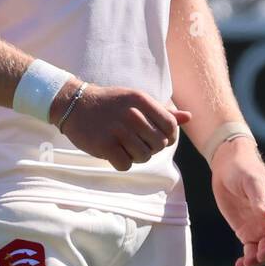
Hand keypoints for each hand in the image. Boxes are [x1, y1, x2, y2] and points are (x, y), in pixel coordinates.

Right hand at [52, 81, 189, 170]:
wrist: (75, 104)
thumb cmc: (110, 104)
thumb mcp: (136, 100)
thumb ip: (162, 111)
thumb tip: (189, 117)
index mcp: (142, 100)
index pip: (171, 127)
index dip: (168, 137)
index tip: (156, 137)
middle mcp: (132, 114)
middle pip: (159, 145)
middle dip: (151, 148)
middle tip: (137, 143)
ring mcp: (117, 130)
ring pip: (144, 157)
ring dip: (136, 157)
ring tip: (125, 146)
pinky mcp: (104, 145)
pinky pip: (126, 165)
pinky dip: (122, 163)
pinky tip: (113, 152)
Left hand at [210, 139, 264, 265]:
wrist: (227, 168)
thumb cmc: (244, 169)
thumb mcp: (251, 180)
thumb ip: (259, 199)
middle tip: (259, 254)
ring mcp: (262, 227)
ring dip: (260, 259)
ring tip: (248, 263)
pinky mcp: (248, 233)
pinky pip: (251, 251)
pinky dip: (248, 260)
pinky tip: (240, 265)